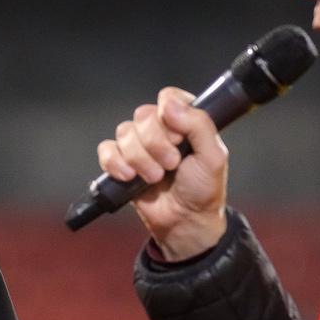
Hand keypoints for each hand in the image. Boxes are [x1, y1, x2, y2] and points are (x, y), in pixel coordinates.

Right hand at [95, 88, 229, 260]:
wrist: (184, 222)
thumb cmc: (202, 189)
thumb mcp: (213, 156)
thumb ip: (199, 124)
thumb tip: (169, 105)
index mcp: (185, 119)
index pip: (168, 97)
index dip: (170, 117)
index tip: (180, 139)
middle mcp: (161, 128)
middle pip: (143, 115)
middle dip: (156, 144)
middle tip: (172, 164)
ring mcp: (139, 144)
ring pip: (125, 132)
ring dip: (141, 159)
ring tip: (155, 177)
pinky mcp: (121, 162)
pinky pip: (107, 150)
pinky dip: (116, 164)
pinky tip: (130, 177)